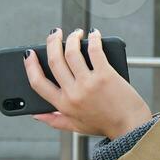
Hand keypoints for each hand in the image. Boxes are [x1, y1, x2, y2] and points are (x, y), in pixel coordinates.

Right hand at [24, 28, 151, 138]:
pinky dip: (93, 39)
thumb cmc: (105, 125)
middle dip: (51, 42)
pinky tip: (94, 34)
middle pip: (54, 61)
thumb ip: (54, 120)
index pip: (37, 83)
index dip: (30, 66)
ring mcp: (89, 83)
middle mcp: (73, 93)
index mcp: (63, 105)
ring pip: (72, 53)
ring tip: (76, 33)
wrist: (131, 126)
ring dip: (71, 38)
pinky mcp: (106, 75)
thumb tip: (36, 115)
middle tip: (55, 34)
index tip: (28, 54)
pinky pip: (95, 50)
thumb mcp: (75, 126)